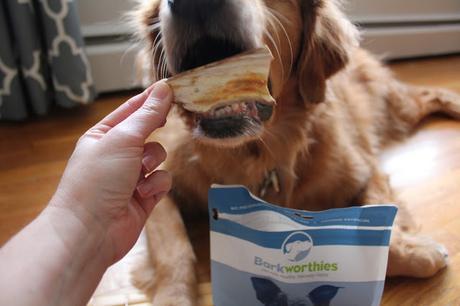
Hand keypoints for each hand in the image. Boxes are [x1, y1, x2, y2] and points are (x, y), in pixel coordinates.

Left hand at [49, 81, 172, 262]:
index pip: (132, 110)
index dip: (152, 99)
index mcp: (104, 135)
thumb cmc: (96, 181)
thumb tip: (163, 89)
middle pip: (149, 133)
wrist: (90, 231)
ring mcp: (131, 176)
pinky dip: (155, 185)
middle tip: (164, 124)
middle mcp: (117, 154)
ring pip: (159, 157)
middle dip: (153, 135)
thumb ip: (148, 115)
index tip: (172, 87)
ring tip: (139, 174)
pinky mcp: (144, 196)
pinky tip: (143, 194)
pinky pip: (162, 180)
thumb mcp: (123, 139)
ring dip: (153, 163)